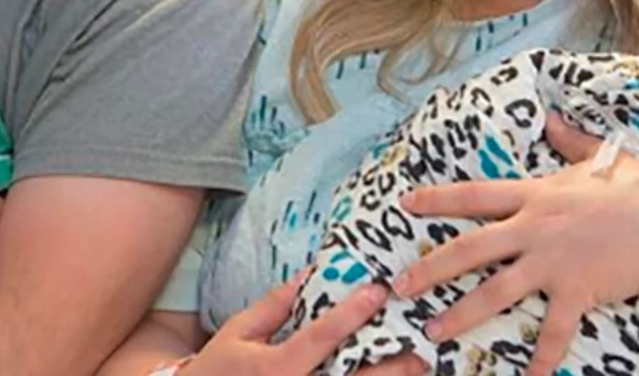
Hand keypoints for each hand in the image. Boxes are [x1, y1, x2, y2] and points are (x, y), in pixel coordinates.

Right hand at [182, 271, 426, 375]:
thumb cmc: (218, 368)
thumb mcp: (240, 330)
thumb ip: (277, 304)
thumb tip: (312, 272)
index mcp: (276, 368)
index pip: (322, 337)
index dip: (352, 312)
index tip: (377, 290)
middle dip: (390, 364)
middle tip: (420, 344)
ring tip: (418, 367)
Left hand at [391, 114, 638, 375]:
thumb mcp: (602, 158)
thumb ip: (571, 142)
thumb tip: (552, 120)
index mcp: (536, 195)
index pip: (475, 195)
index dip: (437, 199)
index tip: (403, 203)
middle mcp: (535, 227)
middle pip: (469, 248)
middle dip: (429, 268)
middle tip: (396, 285)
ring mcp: (553, 261)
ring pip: (495, 291)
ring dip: (460, 313)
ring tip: (432, 330)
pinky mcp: (577, 290)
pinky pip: (552, 331)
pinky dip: (539, 358)